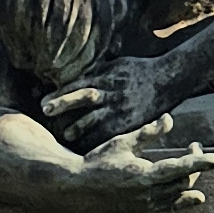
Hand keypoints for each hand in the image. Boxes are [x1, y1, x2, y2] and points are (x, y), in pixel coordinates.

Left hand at [38, 54, 169, 147]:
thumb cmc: (138, 71)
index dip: (61, 92)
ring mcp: (122, 107)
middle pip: (84, 97)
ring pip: (96, 118)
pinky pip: (112, 133)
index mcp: (107, 76)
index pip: (80, 83)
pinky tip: (87, 148)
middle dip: (64, 103)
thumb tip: (69, 77)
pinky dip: (99, 140)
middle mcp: (112, 91)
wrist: (169, 79)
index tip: (43, 102)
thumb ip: (95, 72)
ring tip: (66, 136)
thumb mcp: (116, 65)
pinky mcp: (132, 121)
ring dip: (79, 127)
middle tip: (46, 111)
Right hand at [80, 122, 213, 209]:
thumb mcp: (122, 143)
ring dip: (190, 182)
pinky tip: (193, 195)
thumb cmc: (97, 162)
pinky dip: (182, 200)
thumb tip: (169, 119)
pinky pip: (168, 208)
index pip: (181, 168)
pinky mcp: (140, 212)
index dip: (201, 163)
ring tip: (194, 167)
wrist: (75, 190)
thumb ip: (148, 133)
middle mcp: (147, 193)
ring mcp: (144, 206)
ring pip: (178, 195)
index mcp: (144, 174)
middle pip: (184, 181)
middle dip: (195, 166)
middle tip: (196, 148)